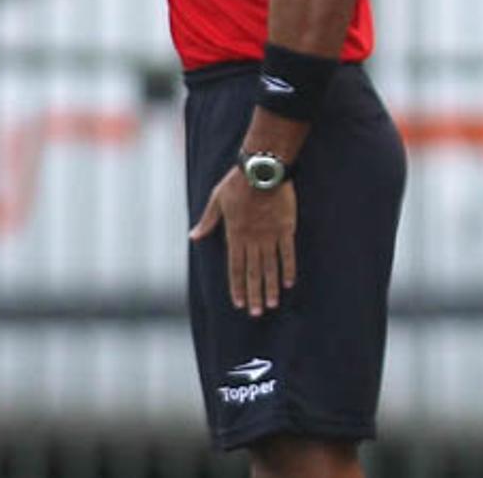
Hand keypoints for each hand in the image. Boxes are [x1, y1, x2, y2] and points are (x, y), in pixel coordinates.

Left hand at [190, 168, 297, 317]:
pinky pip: (287, 253)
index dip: (236, 287)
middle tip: (257, 312)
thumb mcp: (216, 200)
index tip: (238, 303)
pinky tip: (289, 282)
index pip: (234, 268)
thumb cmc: (237, 183)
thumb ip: (207, 221)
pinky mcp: (286, 228)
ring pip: (270, 267)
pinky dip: (288, 268)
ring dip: (270, 287)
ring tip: (272, 303)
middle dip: (254, 294)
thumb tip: (193, 236)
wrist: (262, 170)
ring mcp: (270, 236)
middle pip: (253, 273)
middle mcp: (252, 240)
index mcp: (234, 235)